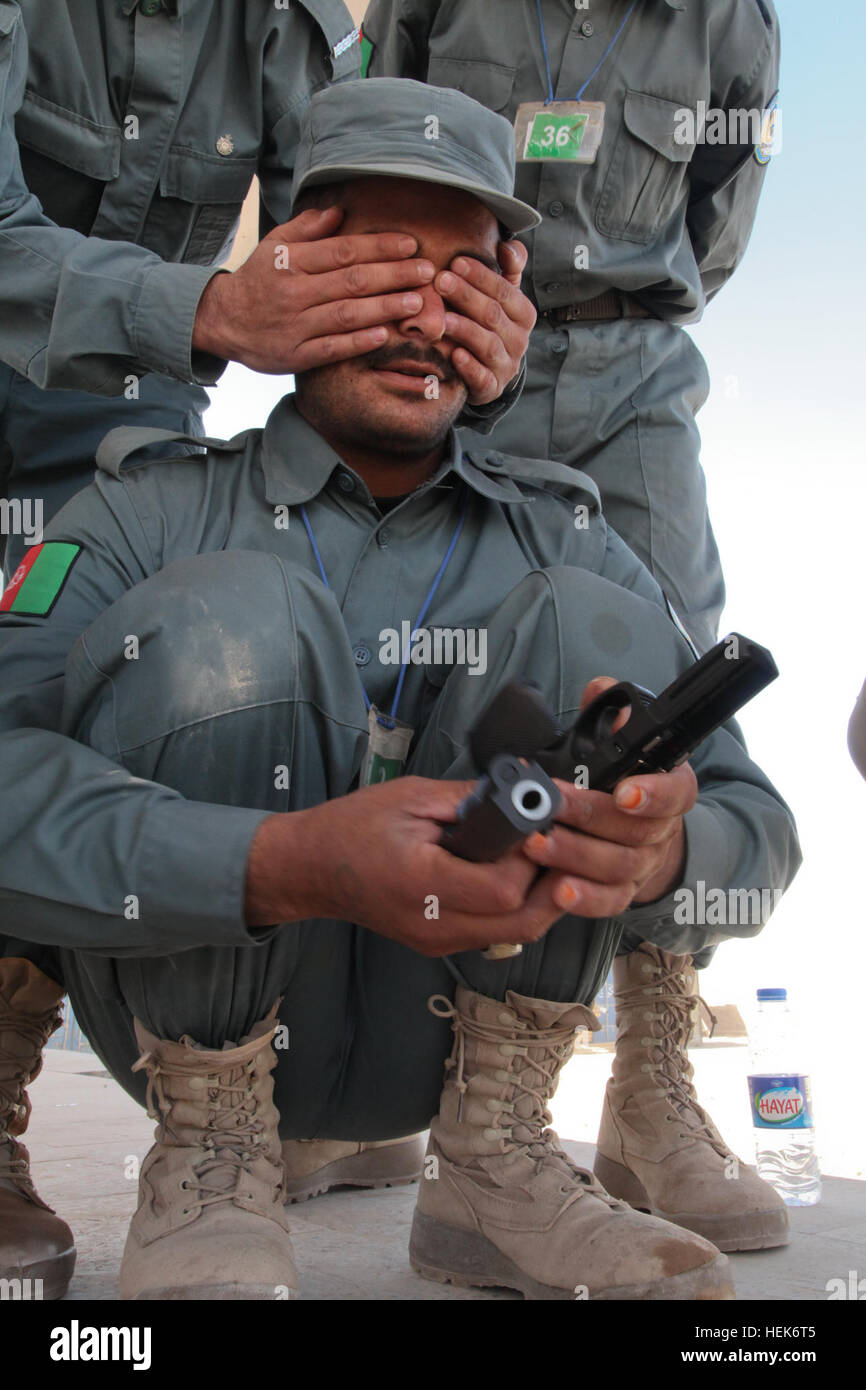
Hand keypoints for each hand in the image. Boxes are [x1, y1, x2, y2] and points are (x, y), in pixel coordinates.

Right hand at [193, 206, 435, 372]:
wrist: (223, 321)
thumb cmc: (258, 280)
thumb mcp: (275, 246)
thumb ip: (307, 228)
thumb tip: (340, 210)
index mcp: (292, 262)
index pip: (344, 251)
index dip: (380, 247)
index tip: (411, 244)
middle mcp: (294, 292)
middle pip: (352, 281)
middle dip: (394, 275)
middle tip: (427, 271)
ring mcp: (295, 326)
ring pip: (346, 315)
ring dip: (384, 308)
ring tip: (417, 302)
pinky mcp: (295, 355)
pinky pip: (331, 348)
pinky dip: (358, 342)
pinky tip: (384, 334)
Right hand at [245, 776, 575, 956]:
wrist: (311, 869)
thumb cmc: (353, 826)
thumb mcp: (411, 797)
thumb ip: (470, 798)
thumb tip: (524, 788)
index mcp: (421, 883)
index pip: (502, 890)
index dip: (531, 859)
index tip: (536, 828)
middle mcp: (432, 924)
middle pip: (522, 923)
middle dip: (551, 886)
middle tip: (559, 848)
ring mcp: (437, 941)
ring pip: (516, 934)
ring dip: (541, 899)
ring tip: (544, 859)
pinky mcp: (439, 944)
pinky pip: (495, 933)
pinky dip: (518, 909)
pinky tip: (518, 875)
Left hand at [434, 239, 534, 405]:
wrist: (490, 372)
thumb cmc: (490, 325)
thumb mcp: (502, 298)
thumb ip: (507, 270)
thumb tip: (509, 245)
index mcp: (523, 314)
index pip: (504, 291)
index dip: (481, 276)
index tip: (455, 262)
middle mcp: (519, 340)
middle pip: (493, 315)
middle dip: (467, 296)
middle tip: (440, 281)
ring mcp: (505, 366)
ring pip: (487, 345)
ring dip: (465, 330)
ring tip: (442, 319)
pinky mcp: (491, 388)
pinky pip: (482, 378)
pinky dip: (469, 367)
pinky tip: (454, 355)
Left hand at [521, 677, 696, 914]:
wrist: (634, 832)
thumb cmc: (619, 781)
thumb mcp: (618, 743)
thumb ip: (611, 716)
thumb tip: (602, 689)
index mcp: (669, 787)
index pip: (676, 791)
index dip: (654, 793)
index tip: (624, 792)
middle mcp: (661, 829)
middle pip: (634, 830)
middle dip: (589, 817)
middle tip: (550, 807)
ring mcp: (643, 864)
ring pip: (617, 866)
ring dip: (575, 856)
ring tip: (537, 844)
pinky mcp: (623, 893)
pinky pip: (609, 901)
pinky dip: (584, 899)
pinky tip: (556, 892)